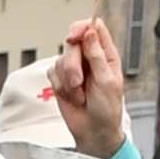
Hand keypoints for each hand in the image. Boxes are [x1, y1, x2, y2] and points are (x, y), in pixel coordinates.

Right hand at [49, 16, 126, 157]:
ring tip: (80, 95)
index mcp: (105, 54)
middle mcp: (89, 57)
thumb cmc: (107, 109)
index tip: (74, 38)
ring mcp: (74, 67)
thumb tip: (90, 32)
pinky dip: (60, 87)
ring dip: (67, 81)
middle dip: (72, 64)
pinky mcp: (61, 79)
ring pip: (60, 59)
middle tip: (79, 82)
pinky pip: (52, 73)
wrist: (94, 131)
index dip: (82, 28)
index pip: (93, 27)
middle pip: (72, 42)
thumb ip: (97, 55)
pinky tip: (72, 97)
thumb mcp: (107, 81)